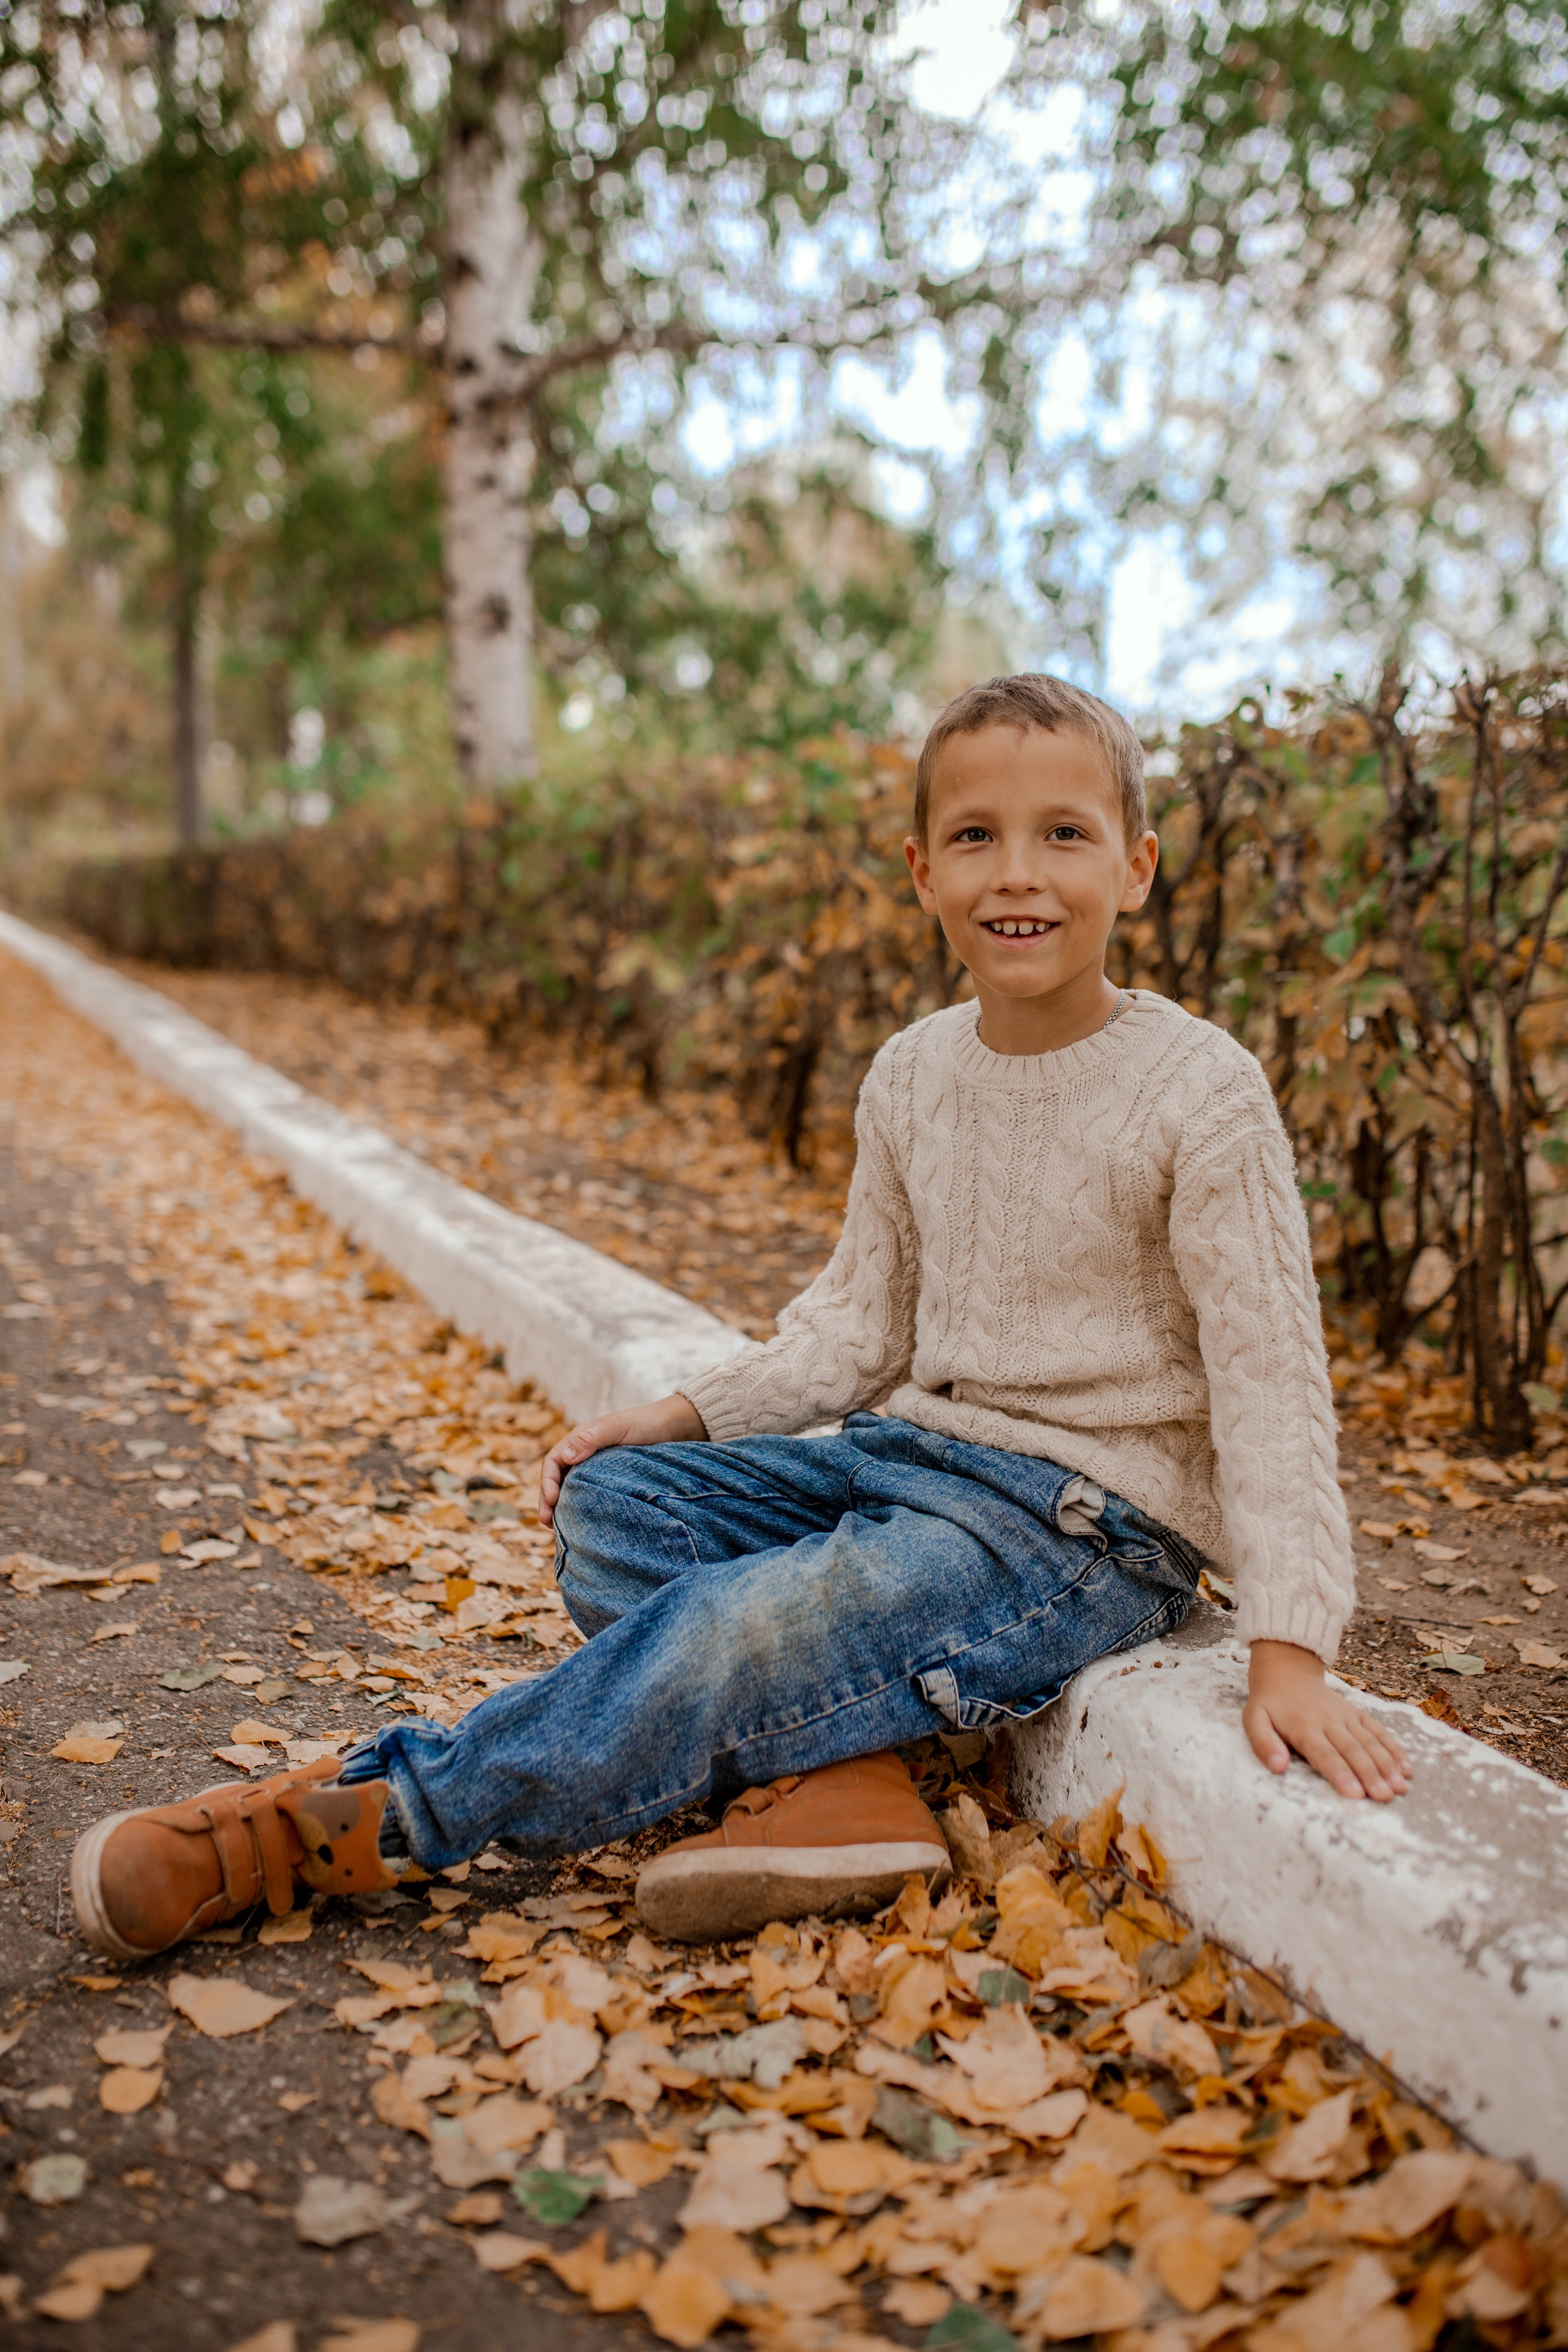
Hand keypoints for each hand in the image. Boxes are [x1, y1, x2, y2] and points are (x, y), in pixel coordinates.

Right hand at [537, 1392, 706, 1527]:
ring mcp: (596, 1469)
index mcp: (580, 1440)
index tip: (552, 1501)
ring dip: (562, 1507)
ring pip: (571, 1489)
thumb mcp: (619, 1427)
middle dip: (548, 1500)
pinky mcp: (610, 1481)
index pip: (553, 1462)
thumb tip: (566, 1457)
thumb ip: (593, 1437)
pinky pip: (589, 1495)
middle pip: (557, 1479)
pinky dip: (581, 1507)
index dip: (547, 1482)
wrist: (674, 1428)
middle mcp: (584, 1455)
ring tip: (559, 1528)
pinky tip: (583, 1523)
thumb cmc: (646, 1424)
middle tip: (546, 1523)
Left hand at [1244, 1640, 1410, 1800]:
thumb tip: (1277, 1767)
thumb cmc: (1269, 1703)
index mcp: (1303, 1727)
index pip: (1323, 1754)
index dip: (1340, 1774)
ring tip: (1400, 1787)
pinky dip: (1394, 1748)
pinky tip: (1406, 1768)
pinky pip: (1378, 1730)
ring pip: (1369, 1742)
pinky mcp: (1357, 1714)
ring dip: (1386, 1765)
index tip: (1355, 1794)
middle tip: (1384, 1797)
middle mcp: (1328, 1721)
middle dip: (1369, 1774)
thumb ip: (1263, 1743)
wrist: (1287, 1671)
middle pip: (1352, 1750)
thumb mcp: (1253, 1719)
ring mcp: (1346, 1716)